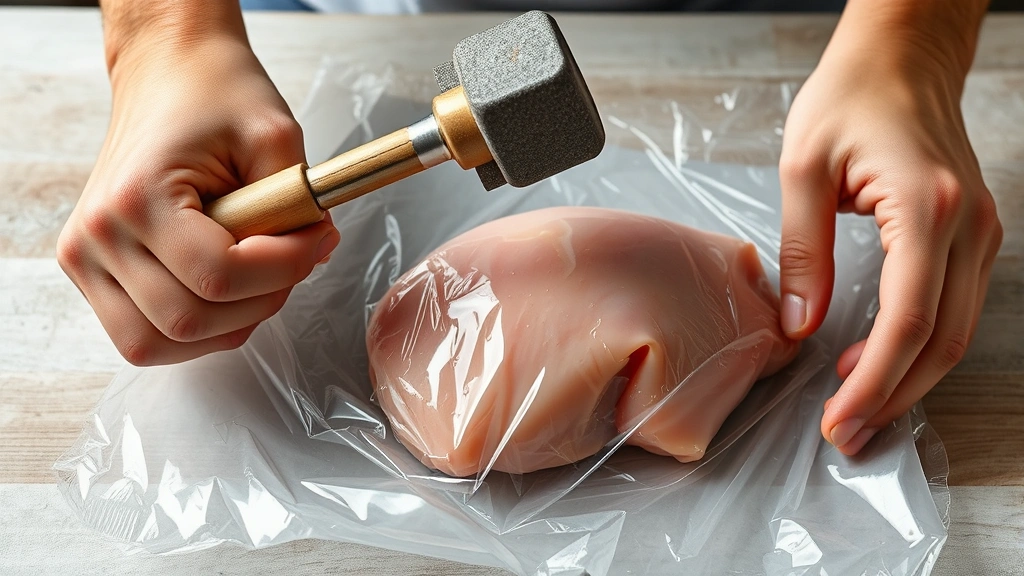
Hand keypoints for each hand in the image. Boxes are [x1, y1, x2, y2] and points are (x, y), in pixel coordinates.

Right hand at [57, 31, 338, 365]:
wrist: (169, 73)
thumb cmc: (216, 95)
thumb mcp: (274, 136)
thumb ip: (299, 204)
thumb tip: (315, 257)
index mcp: (135, 197)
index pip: (220, 276)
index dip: (284, 268)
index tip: (317, 235)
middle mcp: (96, 236)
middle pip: (190, 320)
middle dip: (262, 299)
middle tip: (293, 256)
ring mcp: (85, 260)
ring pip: (163, 342)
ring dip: (228, 323)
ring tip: (257, 273)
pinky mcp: (91, 272)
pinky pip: (146, 335)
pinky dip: (197, 328)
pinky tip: (226, 287)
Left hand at [778, 13, 1001, 453]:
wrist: (899, 59)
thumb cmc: (848, 100)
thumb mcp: (802, 171)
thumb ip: (802, 253)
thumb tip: (798, 326)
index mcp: (924, 209)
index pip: (909, 320)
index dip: (875, 383)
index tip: (839, 420)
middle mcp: (967, 226)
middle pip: (942, 340)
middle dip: (893, 397)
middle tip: (844, 434)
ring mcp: (978, 230)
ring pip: (956, 331)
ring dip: (909, 380)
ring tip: (857, 411)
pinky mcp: (971, 233)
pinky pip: (954, 307)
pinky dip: (920, 347)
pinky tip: (878, 366)